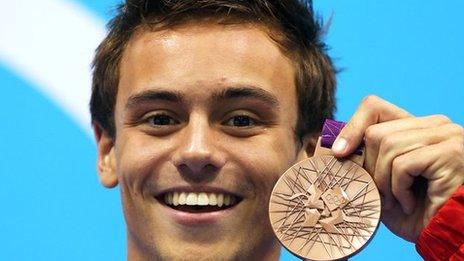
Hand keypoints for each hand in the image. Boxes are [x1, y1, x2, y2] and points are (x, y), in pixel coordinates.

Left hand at [331, 95, 463, 241]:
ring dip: (384, 182)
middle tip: (382, 194)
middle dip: (370, 168)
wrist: (447, 236)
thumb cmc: (415, 213)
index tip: (340, 153)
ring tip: (395, 202)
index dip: (352, 127)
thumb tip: (332, 146)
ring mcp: (446, 136)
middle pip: (376, 132)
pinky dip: (399, 189)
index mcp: (417, 127)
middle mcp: (435, 125)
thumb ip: (365, 160)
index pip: (374, 107)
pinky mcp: (450, 152)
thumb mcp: (383, 181)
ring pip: (387, 146)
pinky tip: (409, 203)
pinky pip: (402, 164)